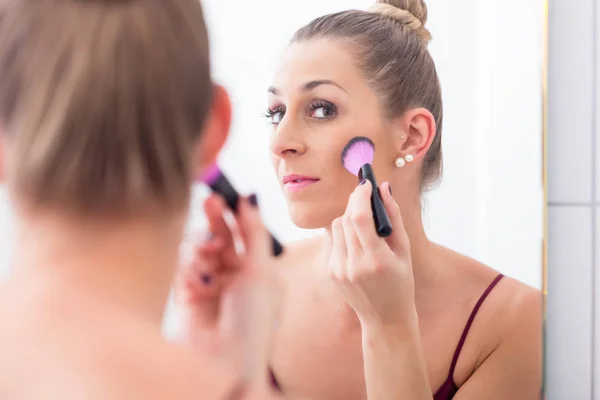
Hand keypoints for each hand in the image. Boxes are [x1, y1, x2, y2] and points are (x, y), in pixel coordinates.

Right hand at [174, 194, 278, 387]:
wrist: (227, 358)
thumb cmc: (253, 318)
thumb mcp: (261, 270)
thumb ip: (254, 233)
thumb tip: (250, 200)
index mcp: (253, 269)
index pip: (241, 234)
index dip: (233, 214)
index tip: (226, 197)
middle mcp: (231, 274)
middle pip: (218, 236)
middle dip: (213, 220)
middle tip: (209, 201)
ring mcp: (209, 284)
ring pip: (198, 250)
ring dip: (202, 250)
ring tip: (207, 260)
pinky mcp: (188, 295)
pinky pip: (184, 270)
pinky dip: (190, 273)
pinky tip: (197, 287)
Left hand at [328, 181, 415, 328]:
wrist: (385, 319)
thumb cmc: (401, 282)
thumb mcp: (404, 251)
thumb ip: (394, 217)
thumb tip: (384, 188)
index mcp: (376, 260)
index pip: (360, 218)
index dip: (361, 196)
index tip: (366, 183)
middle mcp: (354, 265)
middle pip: (346, 219)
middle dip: (355, 202)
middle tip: (365, 193)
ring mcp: (339, 270)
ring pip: (337, 227)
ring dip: (349, 216)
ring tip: (365, 220)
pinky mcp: (331, 272)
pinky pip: (334, 240)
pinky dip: (345, 232)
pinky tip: (358, 238)